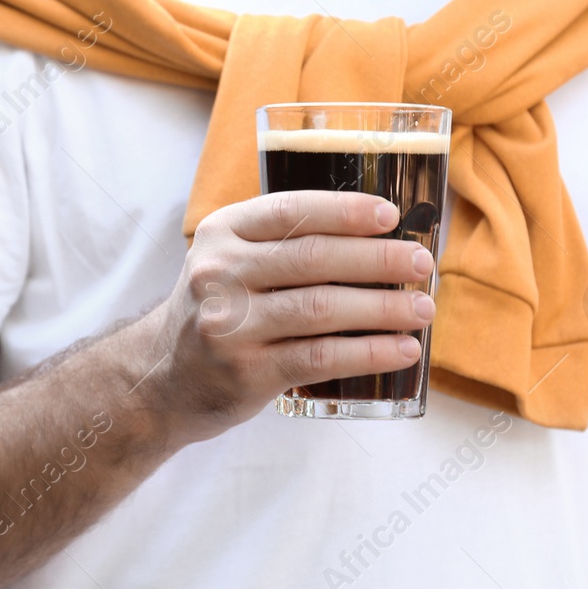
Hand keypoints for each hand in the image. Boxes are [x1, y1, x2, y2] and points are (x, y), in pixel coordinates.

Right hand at [141, 190, 435, 444]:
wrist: (164, 377)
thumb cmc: (220, 308)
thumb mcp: (230, 260)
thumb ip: (283, 242)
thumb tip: (382, 236)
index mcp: (221, 232)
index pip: (291, 212)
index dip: (345, 211)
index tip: (391, 216)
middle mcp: (218, 272)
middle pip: (313, 258)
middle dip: (378, 259)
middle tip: (422, 264)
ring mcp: (228, 324)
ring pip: (321, 308)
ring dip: (383, 308)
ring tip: (423, 310)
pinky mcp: (245, 372)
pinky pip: (319, 357)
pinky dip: (368, 352)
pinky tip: (402, 350)